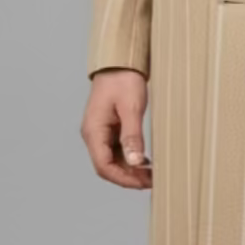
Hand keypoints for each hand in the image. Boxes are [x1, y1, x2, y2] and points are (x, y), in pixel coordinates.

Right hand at [80, 69, 152, 189]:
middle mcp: (93, 134)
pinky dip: (129, 158)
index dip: (123, 179)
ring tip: (151, 173)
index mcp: (93, 131)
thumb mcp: (131, 108)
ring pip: (112, 160)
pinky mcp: (108, 128)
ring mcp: (100, 131)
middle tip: (151, 181)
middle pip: (107, 166)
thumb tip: (135, 162)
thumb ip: (132, 136)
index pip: (104, 166)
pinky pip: (116, 150)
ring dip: (129, 169)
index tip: (143, 183)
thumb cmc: (123, 79)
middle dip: (128, 177)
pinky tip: (144, 161)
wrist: (119, 61)